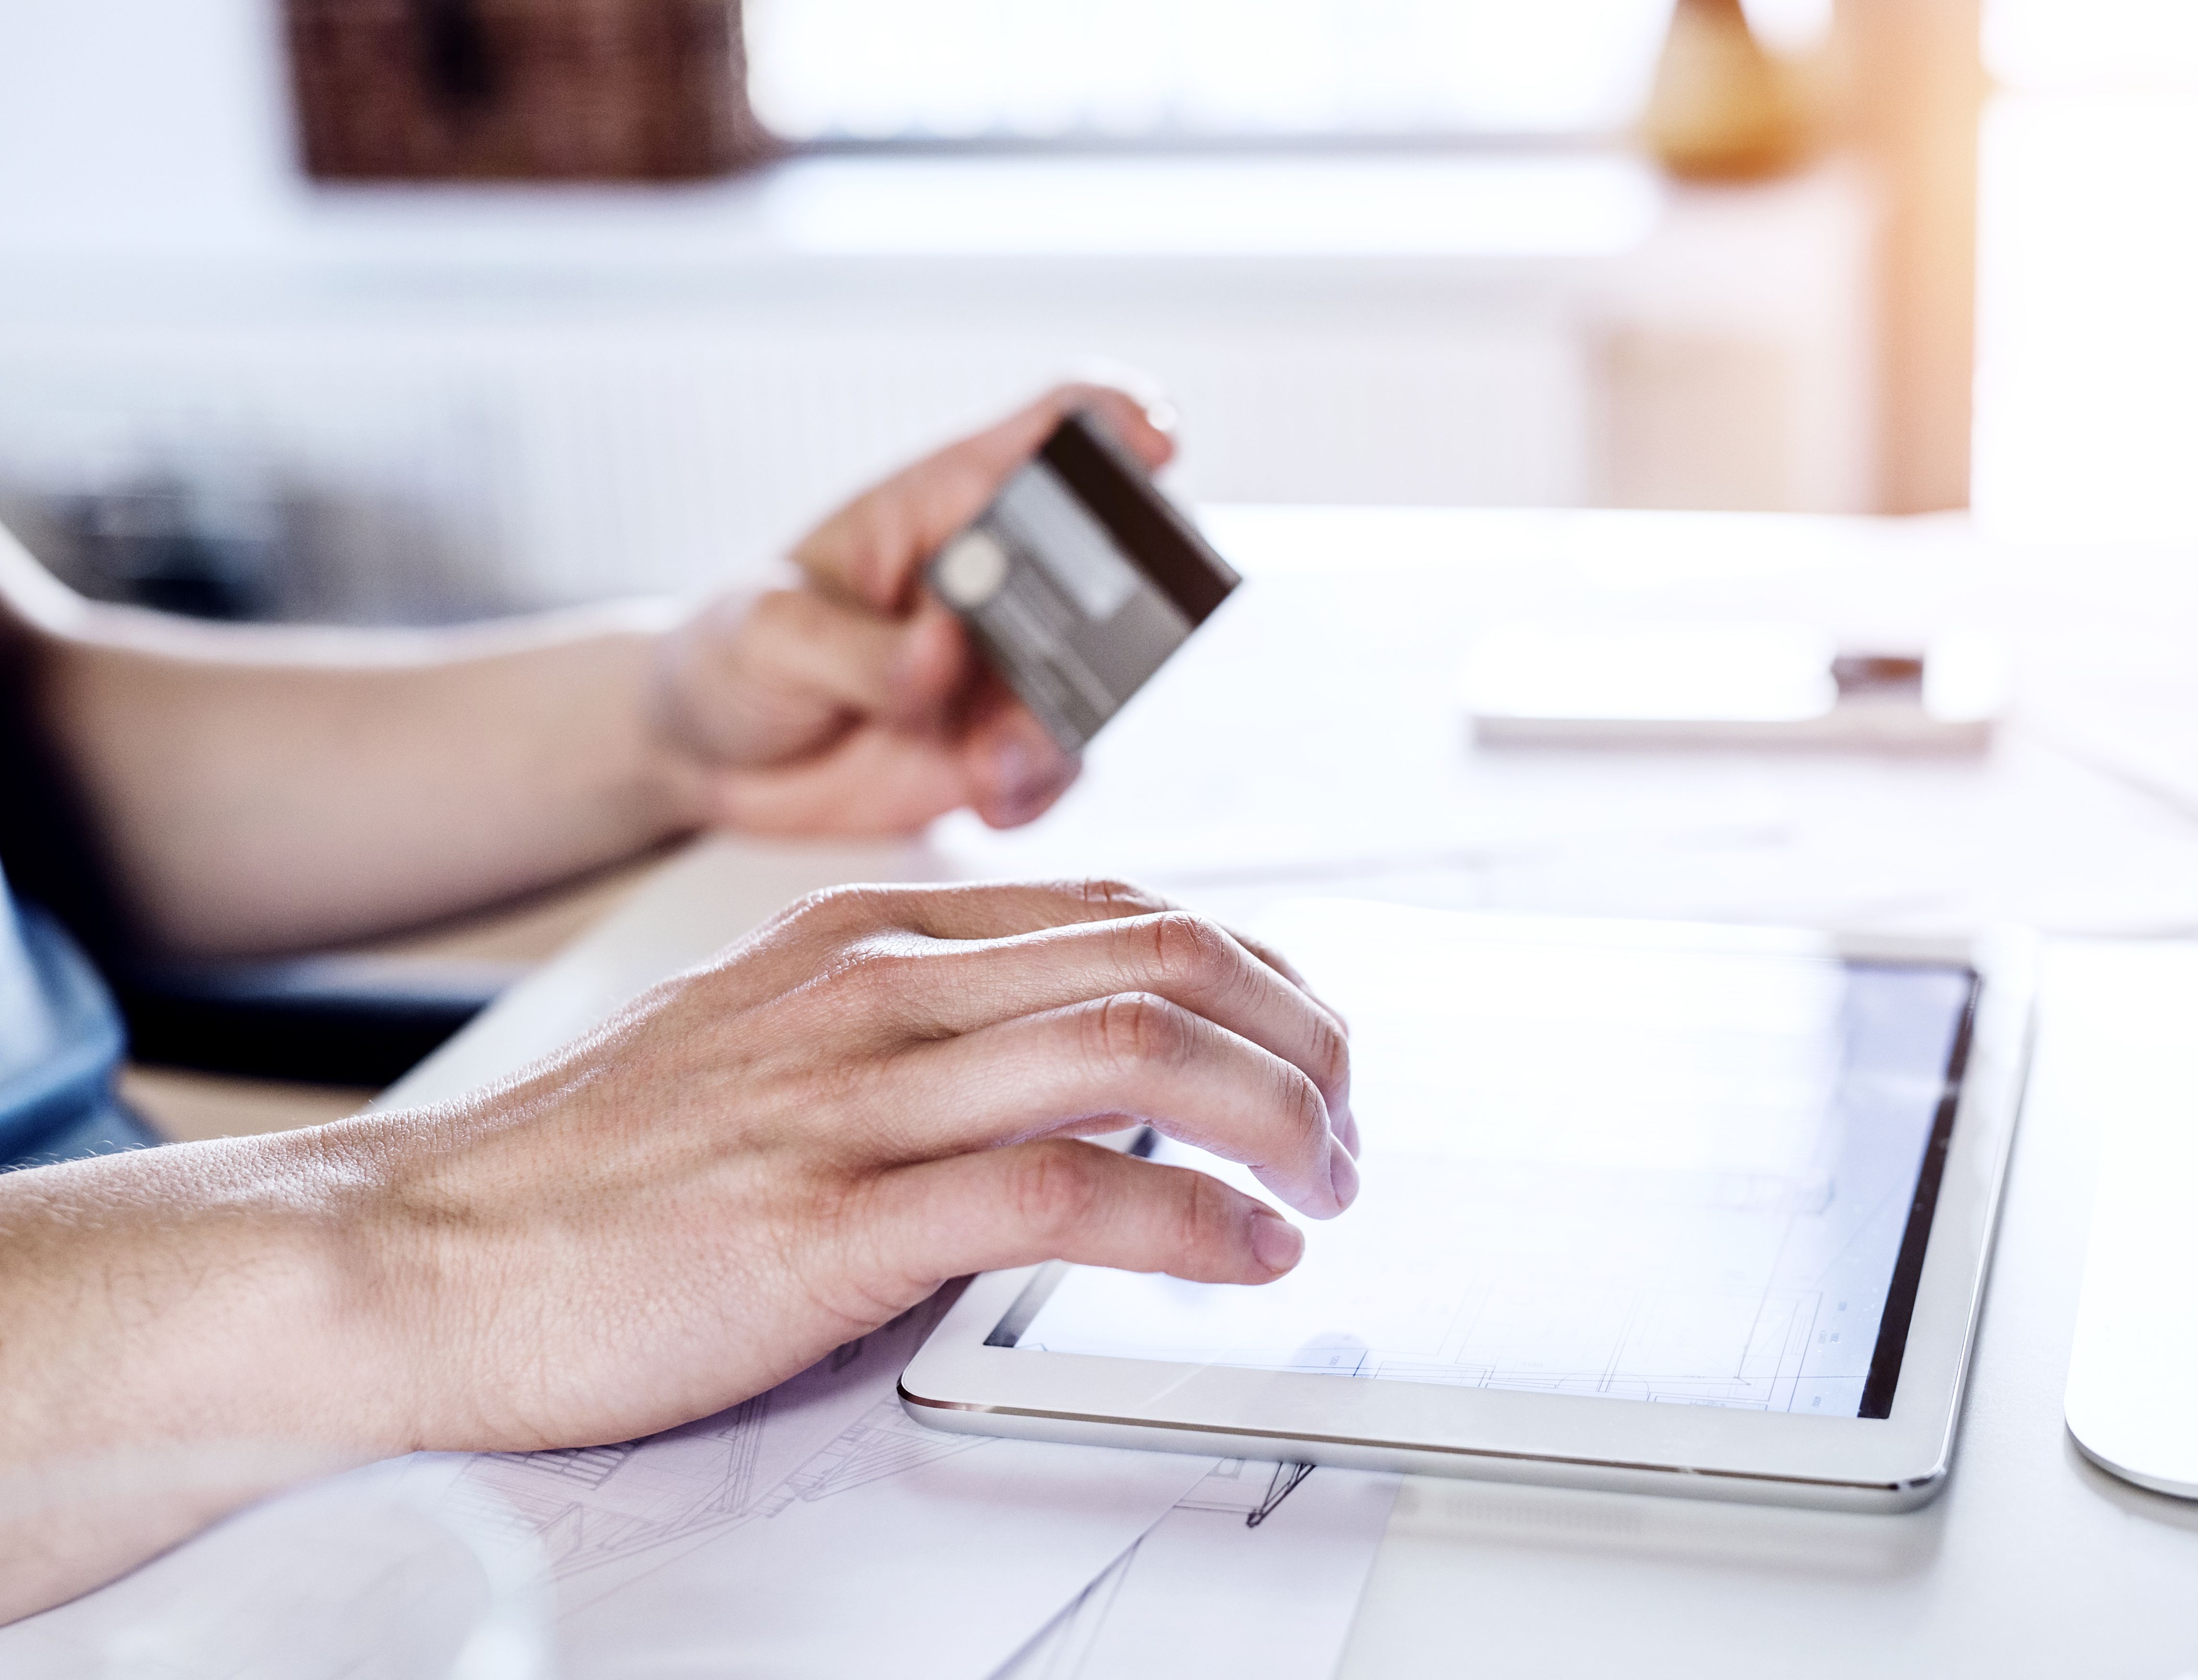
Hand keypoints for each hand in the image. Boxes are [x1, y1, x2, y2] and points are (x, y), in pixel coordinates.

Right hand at [342, 880, 1356, 1453]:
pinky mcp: (828, 1221)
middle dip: (1299, 1038)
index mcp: (864, 935)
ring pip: (1137, 1053)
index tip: (1304, 1040)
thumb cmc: (590, 1167)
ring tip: (1329, 1184)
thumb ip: (904, 1025)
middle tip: (1348, 1123)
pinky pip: (1063, 1196)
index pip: (1121, 912)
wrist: (416, 1253)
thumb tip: (1057, 1064)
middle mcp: (875, 987)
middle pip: (1164, 959)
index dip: (1250, 972)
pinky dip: (1188, 1224)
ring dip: (1276, 1121)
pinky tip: (1242, 1256)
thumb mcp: (762, 1039)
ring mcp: (853, 1097)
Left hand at [650, 385, 1175, 834]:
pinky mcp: (1005, 743)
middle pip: (1115, 563)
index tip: (1154, 449)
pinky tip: (986, 801)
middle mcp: (1000, 578)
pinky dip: (1036, 790)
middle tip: (1066, 673)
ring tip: (991, 765)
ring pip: (1098, 683)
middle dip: (1122, 614)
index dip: (1119, 421)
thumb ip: (860, 648)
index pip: (1057, 431)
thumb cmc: (732, 653)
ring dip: (1058, 728)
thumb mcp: (769, 633)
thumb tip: (944, 655)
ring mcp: (1009, 664)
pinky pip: (1060, 768)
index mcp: (948, 502)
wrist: (705, 755)